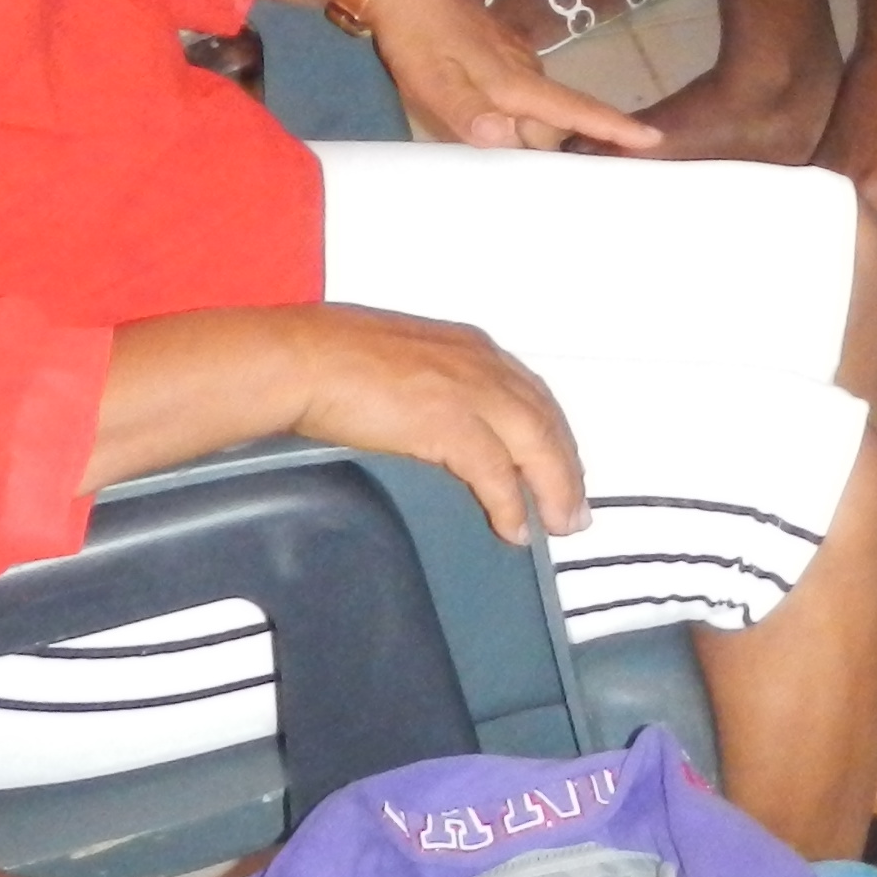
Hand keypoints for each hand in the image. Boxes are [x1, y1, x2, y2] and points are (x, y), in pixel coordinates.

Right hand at [287, 301, 590, 547]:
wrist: (302, 358)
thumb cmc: (331, 358)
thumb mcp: (403, 365)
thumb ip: (434, 389)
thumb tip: (439, 426)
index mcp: (469, 348)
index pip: (531, 394)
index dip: (552, 434)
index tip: (562, 466)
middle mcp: (479, 363)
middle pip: (545, 419)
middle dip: (566, 467)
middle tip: (573, 509)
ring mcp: (467, 390)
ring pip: (536, 443)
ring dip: (554, 488)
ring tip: (559, 525)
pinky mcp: (448, 421)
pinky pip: (495, 471)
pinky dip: (509, 502)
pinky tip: (514, 528)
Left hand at [356, 0, 662, 153]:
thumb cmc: (417, 36)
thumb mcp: (432, 82)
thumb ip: (467, 112)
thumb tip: (505, 138)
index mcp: (515, 82)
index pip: (575, 110)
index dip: (613, 126)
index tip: (654, 139)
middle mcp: (525, 69)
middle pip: (552, 122)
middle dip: (543, 149)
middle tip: (520, 178)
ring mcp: (513, 57)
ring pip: (533, 108)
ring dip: (522, 132)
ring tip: (496, 157)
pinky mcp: (498, 50)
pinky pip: (518, 92)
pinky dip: (510, 112)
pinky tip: (483, 119)